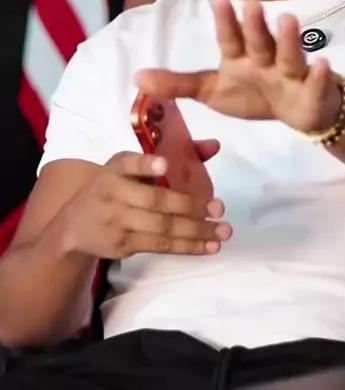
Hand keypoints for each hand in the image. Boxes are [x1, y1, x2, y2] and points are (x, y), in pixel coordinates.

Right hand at [58, 146, 231, 259]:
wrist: (75, 224)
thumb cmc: (114, 187)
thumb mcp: (132, 166)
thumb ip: (174, 154)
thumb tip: (214, 146)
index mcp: (117, 167)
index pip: (130, 163)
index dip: (147, 165)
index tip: (165, 164)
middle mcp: (114, 192)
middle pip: (155, 201)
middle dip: (189, 206)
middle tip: (219, 207)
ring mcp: (117, 222)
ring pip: (161, 228)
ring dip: (195, 231)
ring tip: (222, 231)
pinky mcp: (122, 245)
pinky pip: (159, 247)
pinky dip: (187, 247)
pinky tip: (209, 245)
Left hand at [136, 0, 341, 133]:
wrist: (298, 110)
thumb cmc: (253, 92)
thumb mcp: (212, 90)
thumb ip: (178, 84)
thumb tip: (136, 76)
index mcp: (241, 57)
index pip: (230, 39)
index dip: (224, 21)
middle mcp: (266, 59)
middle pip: (260, 41)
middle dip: (255, 25)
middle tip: (252, 3)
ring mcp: (291, 74)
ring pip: (290, 56)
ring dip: (289, 39)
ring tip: (289, 18)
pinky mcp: (312, 92)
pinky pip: (318, 83)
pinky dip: (322, 76)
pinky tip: (324, 64)